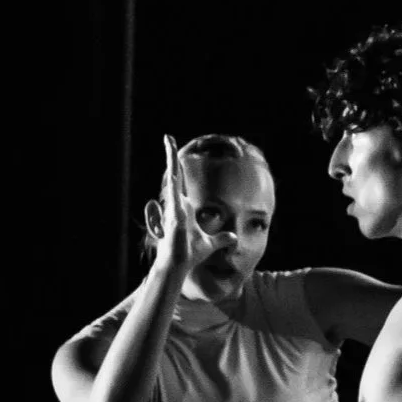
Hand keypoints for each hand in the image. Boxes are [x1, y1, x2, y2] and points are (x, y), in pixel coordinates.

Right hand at [153, 135, 231, 274]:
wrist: (179, 264)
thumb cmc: (190, 254)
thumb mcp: (211, 244)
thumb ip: (222, 238)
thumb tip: (233, 237)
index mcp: (183, 208)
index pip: (181, 183)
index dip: (180, 168)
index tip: (179, 154)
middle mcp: (177, 204)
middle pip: (174, 174)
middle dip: (171, 155)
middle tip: (168, 137)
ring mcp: (173, 207)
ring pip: (172, 177)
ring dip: (170, 158)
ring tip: (169, 140)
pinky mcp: (174, 213)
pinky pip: (173, 191)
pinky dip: (173, 177)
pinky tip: (173, 163)